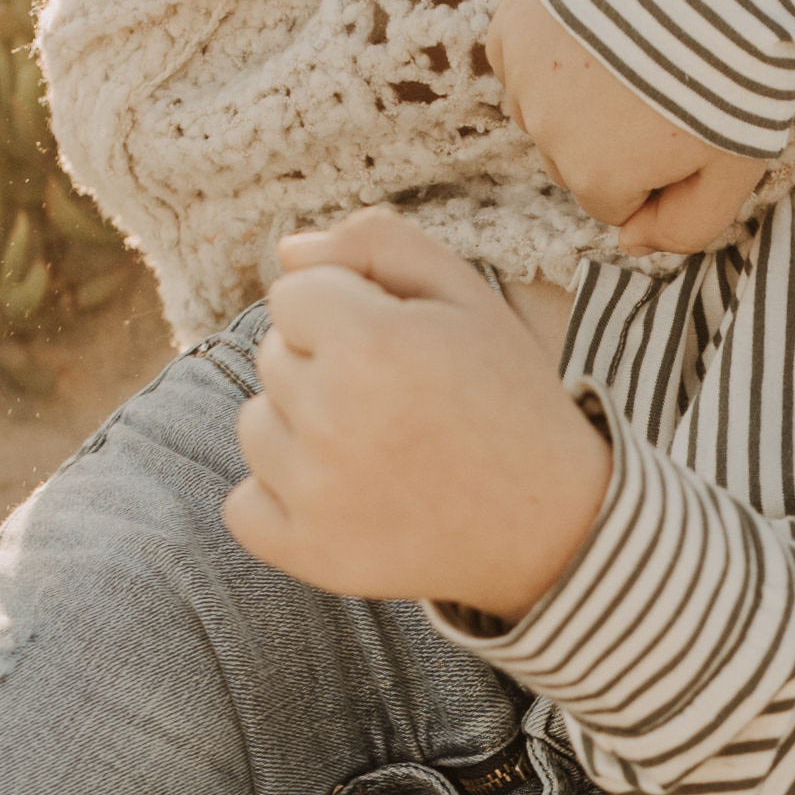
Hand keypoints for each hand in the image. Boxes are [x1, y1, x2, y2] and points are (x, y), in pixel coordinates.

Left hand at [227, 209, 615, 618]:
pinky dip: (281, 500)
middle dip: (324, 365)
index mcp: (372, 341)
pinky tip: (347, 496)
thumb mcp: (464, 294)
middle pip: (272, 357)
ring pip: (254, 425)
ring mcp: (315, 493)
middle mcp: (334, 417)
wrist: (551, 521)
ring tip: (378, 448)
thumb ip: (377, 242)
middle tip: (400, 401)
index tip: (398, 343)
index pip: (289, 294)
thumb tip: (287, 252)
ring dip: (301, 429)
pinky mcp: (306, 552)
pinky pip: (243, 506)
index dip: (345, 310)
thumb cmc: (505, 394)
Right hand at [494, 0, 767, 254]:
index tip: (685, 130)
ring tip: (634, 52)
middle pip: (572, 158)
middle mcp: (545, 131)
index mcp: (596, 177)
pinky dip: (550, 49)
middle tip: (663, 87)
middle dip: (610, 137)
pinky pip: (520, 58)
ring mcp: (523, 72)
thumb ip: (686, 227)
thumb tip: (630, 244)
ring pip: (543, 109)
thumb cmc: (739, 71)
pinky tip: (599, 27)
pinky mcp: (513, 19)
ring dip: (576, 93)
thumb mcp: (736, 168)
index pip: (612, 202)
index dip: (652, 172)